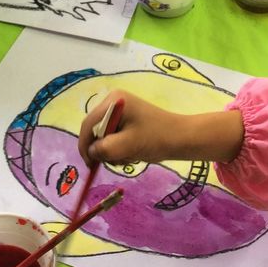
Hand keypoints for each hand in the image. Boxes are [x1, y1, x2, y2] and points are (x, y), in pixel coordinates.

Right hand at [78, 90, 243, 166]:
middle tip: (113, 162)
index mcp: (113, 101)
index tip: (89, 164)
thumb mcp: (125, 146)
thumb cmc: (155, 139)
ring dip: (112, 150)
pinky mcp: (128, 119)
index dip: (85, 145)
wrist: (182, 138)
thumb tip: (91, 152)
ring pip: (104, 135)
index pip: (88, 124)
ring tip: (127, 158)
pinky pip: (114, 135)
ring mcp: (122, 109)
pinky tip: (132, 153)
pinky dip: (119, 148)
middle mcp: (115, 101)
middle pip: (95, 129)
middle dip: (102, 148)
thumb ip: (103, 149)